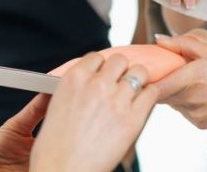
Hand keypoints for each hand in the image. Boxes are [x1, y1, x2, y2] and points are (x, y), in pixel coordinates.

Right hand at [30, 52, 157, 171]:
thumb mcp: (56, 106)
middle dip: (120, 70)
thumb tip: (90, 83)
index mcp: (74, 79)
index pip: (97, 57)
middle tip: (120, 84)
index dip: (102, 67)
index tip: (104, 76)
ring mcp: (116, 100)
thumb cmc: (55, 147)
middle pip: (120, 60)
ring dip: (137, 80)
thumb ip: (76, 89)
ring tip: (134, 92)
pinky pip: (151, 94)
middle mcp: (96, 84)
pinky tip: (143, 103)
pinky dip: (149, 95)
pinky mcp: (133, 118)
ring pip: (139, 72)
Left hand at [153, 33, 206, 132]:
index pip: (155, 86)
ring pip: (173, 102)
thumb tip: (159, 39)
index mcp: (190, 78)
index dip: (146, 80)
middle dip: (162, 82)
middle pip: (161, 94)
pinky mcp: (200, 124)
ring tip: (192, 81)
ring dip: (175, 92)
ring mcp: (194, 115)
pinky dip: (187, 102)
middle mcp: (189, 100)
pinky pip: (185, 111)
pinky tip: (203, 93)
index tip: (144, 72)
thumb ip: (182, 44)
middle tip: (169, 70)